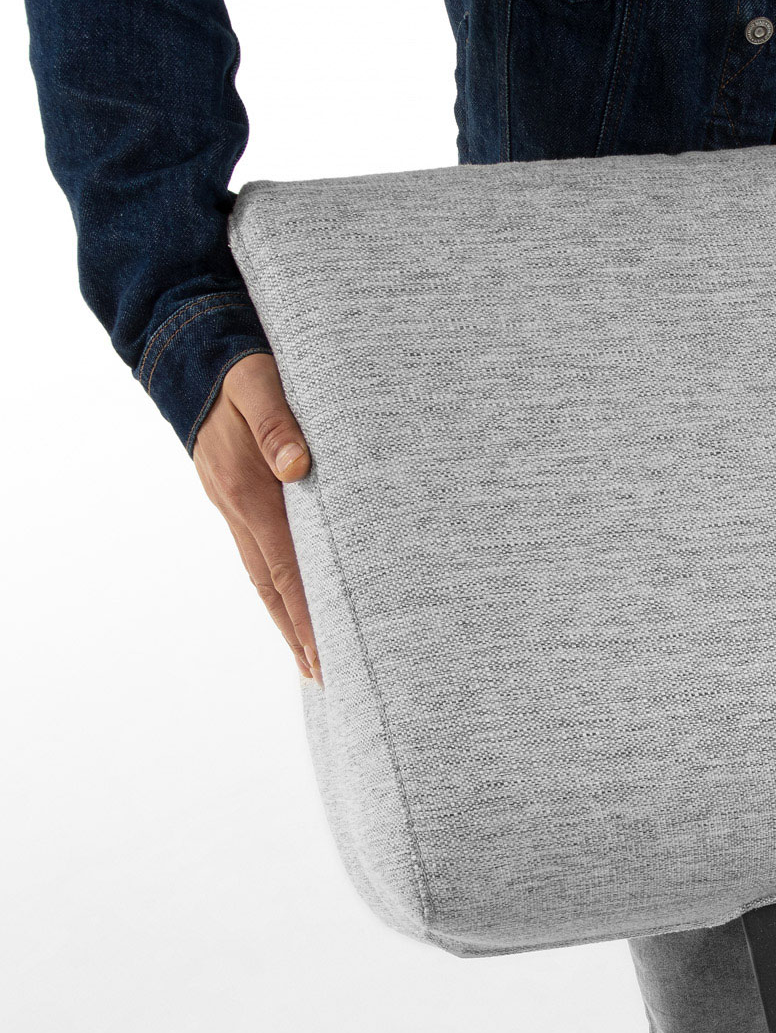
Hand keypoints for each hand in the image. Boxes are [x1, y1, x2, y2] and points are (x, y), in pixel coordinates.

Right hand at [192, 352, 318, 681]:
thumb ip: (279, 422)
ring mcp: (234, 508)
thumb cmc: (236, 369)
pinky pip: (261, 557)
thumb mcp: (259, 384)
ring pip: (264, 577)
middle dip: (299, 634)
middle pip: (272, 587)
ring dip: (289, 620)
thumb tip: (297, 466)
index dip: (307, 613)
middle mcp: (237, 509)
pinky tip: (297, 608)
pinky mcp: (239, 502)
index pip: (284, 568)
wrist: (190, 354)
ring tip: (313, 662)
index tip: (325, 653)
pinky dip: (280, 589)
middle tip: (326, 678)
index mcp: (247, 490)